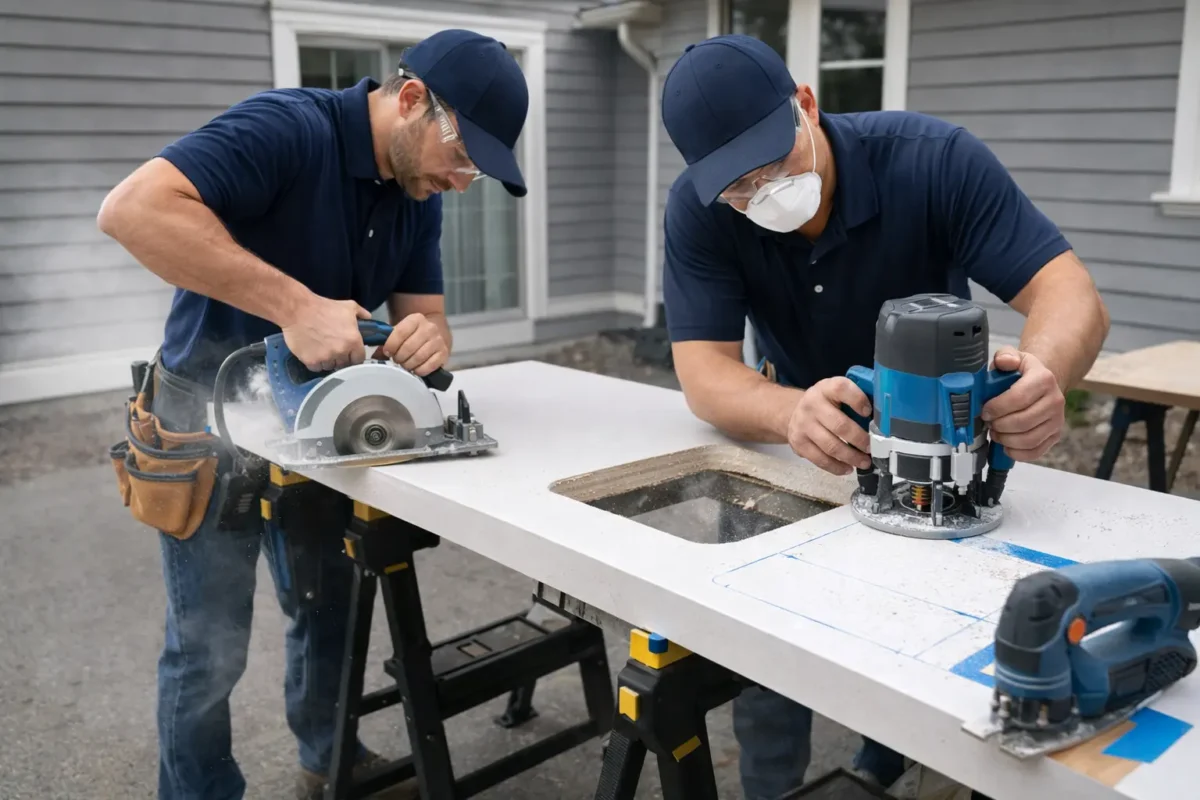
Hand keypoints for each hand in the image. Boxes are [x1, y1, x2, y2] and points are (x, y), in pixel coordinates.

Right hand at [281, 295, 370, 371]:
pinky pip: (316, 368)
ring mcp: (326, 358)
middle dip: (341, 358)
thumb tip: (369, 319)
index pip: (359, 359)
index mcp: (353, 341)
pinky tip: (312, 351)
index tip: (349, 352)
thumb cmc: (324, 307)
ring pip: (330, 367)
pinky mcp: (311, 362)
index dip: (354, 355)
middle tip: (333, 348)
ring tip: (321, 348)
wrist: (298, 310)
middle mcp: (341, 352)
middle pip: (345, 364)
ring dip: (327, 361)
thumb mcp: (348, 306)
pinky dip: (315, 362)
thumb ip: (362, 314)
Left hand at [376, 313, 448, 375]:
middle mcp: (429, 328)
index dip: (391, 345)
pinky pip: (429, 365)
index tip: (388, 352)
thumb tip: (375, 355)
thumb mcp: (401, 332)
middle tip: (397, 360)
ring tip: (405, 365)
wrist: (436, 333)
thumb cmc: (413, 334)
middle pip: (409, 347)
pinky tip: (415, 369)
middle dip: (399, 357)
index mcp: (416, 319)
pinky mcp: (444, 353)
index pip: (400, 332)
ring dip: (408, 364)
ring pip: (418, 357)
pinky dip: (419, 370)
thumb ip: (388, 341)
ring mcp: (438, 341)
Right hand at [785, 377, 872, 474]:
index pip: (841, 388)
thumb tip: (883, 416)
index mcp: (826, 388)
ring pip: (830, 446)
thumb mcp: (837, 394)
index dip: (857, 400)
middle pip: (839, 425)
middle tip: (872, 448)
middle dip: (860, 439)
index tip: (869, 412)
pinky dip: (836, 467)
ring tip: (864, 462)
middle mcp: (812, 405)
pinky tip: (848, 468)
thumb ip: (856, 399)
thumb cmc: (826, 404)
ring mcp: (802, 425)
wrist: (794, 412)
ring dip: (851, 457)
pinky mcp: (798, 443)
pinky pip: (819, 459)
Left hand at [981, 347, 1064, 461]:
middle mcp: (1055, 400)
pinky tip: (1006, 445)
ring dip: (1006, 440)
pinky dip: (1017, 453)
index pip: (1019, 398)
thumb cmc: (1022, 373)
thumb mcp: (1012, 357)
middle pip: (1023, 422)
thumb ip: (1005, 356)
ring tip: (995, 432)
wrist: (1041, 384)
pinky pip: (1036, 451)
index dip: (997, 407)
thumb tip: (1003, 362)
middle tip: (988, 423)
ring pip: (1029, 439)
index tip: (984, 411)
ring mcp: (1057, 420)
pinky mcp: (1055, 435)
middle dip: (999, 425)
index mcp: (1044, 379)